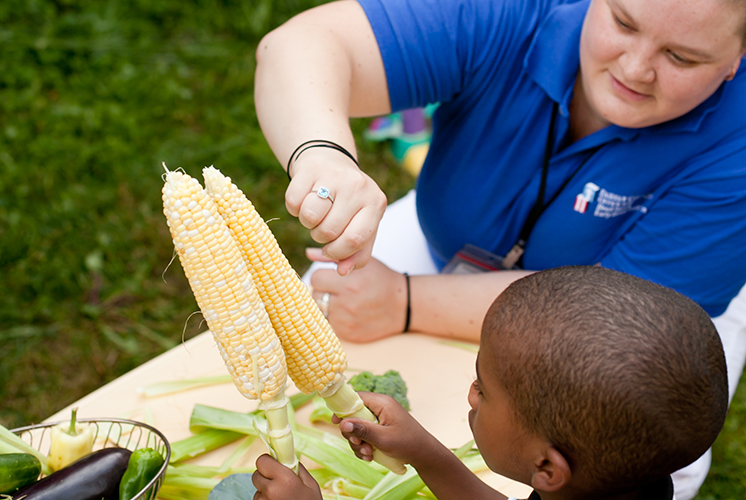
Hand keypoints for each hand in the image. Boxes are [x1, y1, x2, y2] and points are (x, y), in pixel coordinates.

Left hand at [253, 455, 321, 499]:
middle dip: (265, 476)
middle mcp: (271, 491)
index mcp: (285, 479)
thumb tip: (287, 457)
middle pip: (256, 475)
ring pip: (257, 490)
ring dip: (265, 491)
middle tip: (278, 482)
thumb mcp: (311, 485)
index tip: (274, 464)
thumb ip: (298, 468)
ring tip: (280, 497)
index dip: (268, 461)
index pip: (262, 461)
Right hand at [285, 147, 387, 275]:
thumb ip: (357, 253)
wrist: (331, 161)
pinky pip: (293, 202)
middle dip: (320, 237)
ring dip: (306, 223)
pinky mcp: (310, 169)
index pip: (356, 240)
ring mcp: (335, 176)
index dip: (338, 252)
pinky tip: (304, 200)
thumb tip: (342, 272)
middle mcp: (359, 187)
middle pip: (329, 231)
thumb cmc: (349, 202)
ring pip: (309, 217)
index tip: (330, 251)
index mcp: (376, 203)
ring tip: (315, 214)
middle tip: (322, 226)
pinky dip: (293, 208)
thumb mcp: (361, 224)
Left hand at [308, 251, 407, 341]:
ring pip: (319, 311)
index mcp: (349, 282)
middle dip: (322, 291)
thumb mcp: (363, 263)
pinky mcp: (348, 334)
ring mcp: (346, 321)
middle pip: (314, 295)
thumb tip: (308, 253)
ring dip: (325, 305)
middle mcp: (346, 303)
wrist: (403, 305)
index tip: (331, 277)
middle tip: (335, 289)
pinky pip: (328, 324)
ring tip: (340, 300)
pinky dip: (333, 318)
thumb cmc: (381, 279)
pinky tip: (345, 312)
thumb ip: (334, 258)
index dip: (322, 276)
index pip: (316, 278)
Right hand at [332, 392, 438, 466]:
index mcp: (382, 402)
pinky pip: (365, 435)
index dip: (343, 409)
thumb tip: (342, 424)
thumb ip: (363, 430)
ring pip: (358, 428)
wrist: (424, 455)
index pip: (355, 398)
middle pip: (354, 415)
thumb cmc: (407, 443)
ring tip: (369, 454)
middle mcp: (380, 407)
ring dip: (359, 443)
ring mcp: (380, 418)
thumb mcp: (383, 438)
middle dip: (353, 434)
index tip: (336, 423)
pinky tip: (371, 456)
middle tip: (360, 445)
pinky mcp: (381, 428)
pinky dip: (365, 446)